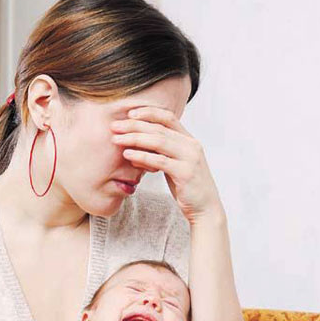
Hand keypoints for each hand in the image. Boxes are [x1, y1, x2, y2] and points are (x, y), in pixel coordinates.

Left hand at [111, 108, 224, 224]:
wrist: (204, 208)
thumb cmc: (185, 186)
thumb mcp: (171, 165)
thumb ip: (158, 153)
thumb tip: (132, 147)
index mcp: (188, 140)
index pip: (168, 117)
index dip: (148, 112)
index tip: (129, 113)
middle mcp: (191, 145)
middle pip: (159, 128)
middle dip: (134, 125)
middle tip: (115, 126)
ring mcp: (190, 158)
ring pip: (159, 141)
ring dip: (135, 138)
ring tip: (116, 139)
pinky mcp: (186, 173)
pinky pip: (160, 161)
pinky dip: (142, 156)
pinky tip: (128, 155)